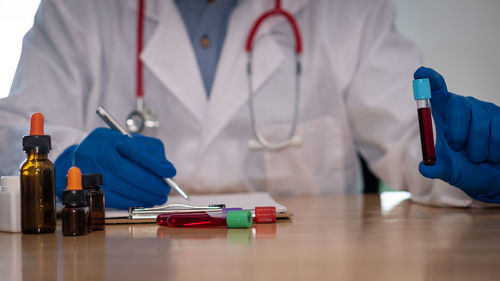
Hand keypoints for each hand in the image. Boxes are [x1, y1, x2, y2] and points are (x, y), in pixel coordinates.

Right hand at [55, 128, 175, 208]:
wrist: (80, 157)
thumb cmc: (110, 146)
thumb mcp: (127, 138)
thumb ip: (149, 149)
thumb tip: (166, 168)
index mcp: (108, 140)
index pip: (137, 154)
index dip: (156, 165)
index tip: (170, 172)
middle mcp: (98, 157)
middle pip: (133, 175)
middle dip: (154, 185)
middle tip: (166, 189)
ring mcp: (93, 176)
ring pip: (127, 190)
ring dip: (147, 196)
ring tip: (159, 196)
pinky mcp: (92, 192)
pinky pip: (118, 201)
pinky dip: (135, 202)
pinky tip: (145, 201)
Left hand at [414, 67, 499, 202]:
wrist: (492, 177)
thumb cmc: (466, 168)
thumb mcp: (449, 171)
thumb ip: (436, 168)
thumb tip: (425, 168)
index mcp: (444, 114)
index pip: (436, 91)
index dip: (429, 80)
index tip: (421, 73)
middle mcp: (464, 107)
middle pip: (457, 106)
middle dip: (457, 133)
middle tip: (459, 149)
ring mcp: (486, 110)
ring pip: (481, 126)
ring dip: (479, 150)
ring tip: (479, 156)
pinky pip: (499, 133)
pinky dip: (495, 151)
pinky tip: (494, 153)